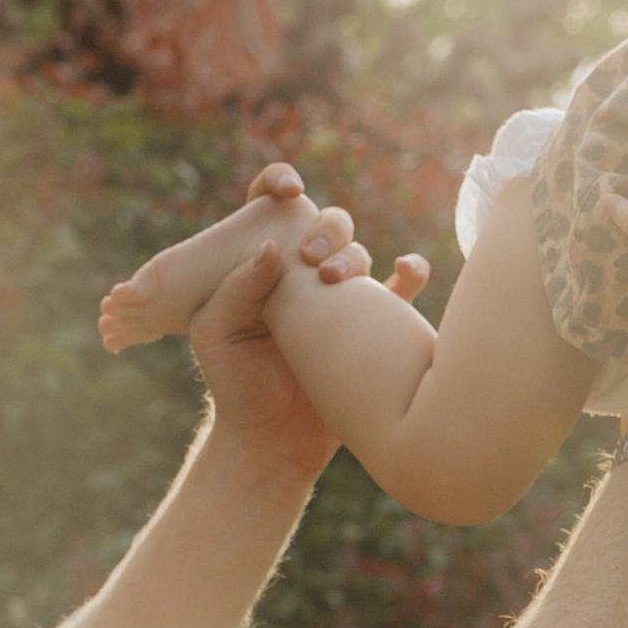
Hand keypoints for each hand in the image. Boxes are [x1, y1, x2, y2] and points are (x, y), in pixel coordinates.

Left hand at [186, 193, 429, 482]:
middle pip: (325, 223)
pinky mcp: (373, 324)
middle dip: (325, 228)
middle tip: (311, 258)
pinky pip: (401, 288)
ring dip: (353, 255)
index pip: (269, 205)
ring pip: (359, 252)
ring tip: (335, 281)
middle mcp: (301, 272)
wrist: (272, 443)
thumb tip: (272, 249)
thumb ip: (238, 290)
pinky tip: (406, 269)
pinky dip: (410, 272)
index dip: (279, 183)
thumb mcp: (217, 335)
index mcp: (259, 264)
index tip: (288, 189)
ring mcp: (339, 297)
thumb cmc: (234, 386)